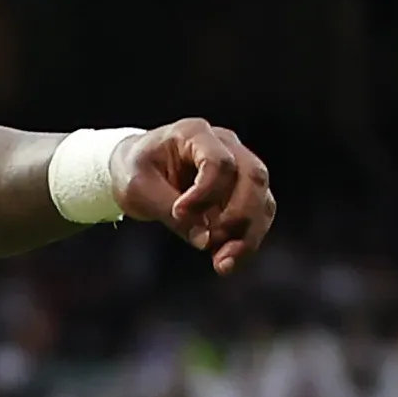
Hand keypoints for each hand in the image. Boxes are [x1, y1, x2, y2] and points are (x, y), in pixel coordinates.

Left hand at [121, 119, 274, 276]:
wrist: (136, 168)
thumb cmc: (134, 171)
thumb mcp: (139, 189)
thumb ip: (169, 211)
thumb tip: (205, 240)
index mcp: (194, 133)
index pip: (219, 162)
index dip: (204, 193)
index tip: (178, 213)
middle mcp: (225, 145)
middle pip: (254, 177)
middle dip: (238, 216)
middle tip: (210, 242)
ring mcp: (238, 166)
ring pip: (263, 199)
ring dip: (248, 235)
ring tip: (223, 263)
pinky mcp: (241, 191)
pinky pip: (258, 215)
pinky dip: (246, 240)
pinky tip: (226, 261)